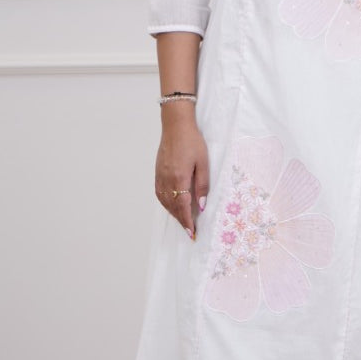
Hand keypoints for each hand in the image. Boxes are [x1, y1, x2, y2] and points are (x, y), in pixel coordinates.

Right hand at [155, 116, 209, 238]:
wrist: (176, 126)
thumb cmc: (193, 142)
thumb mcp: (203, 163)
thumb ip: (203, 185)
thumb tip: (202, 205)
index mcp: (179, 178)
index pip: (183, 207)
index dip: (187, 222)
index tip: (191, 233)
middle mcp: (167, 180)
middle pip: (173, 207)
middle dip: (181, 221)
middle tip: (189, 231)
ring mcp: (160, 176)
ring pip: (165, 202)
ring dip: (173, 213)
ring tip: (182, 221)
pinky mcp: (157, 172)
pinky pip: (159, 194)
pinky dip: (166, 204)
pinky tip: (171, 206)